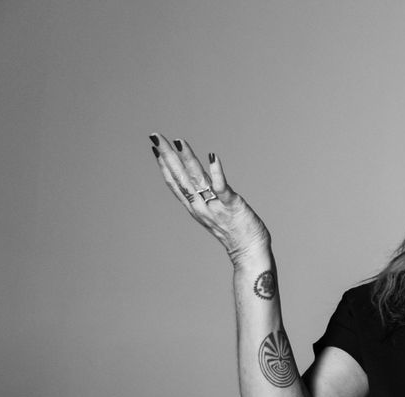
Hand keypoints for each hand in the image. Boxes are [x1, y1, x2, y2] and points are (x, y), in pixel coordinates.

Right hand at [149, 133, 270, 264]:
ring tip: (178, 141)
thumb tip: (201, 181)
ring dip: (187, 159)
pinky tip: (212, 157)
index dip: (164, 166)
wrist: (249, 252)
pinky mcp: (232, 205)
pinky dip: (217, 172)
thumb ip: (206, 198)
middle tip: (155, 136)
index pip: (175, 184)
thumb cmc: (235, 232)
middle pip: (180, 178)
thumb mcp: (213, 213)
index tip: (155, 148)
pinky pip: (221, 187)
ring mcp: (215, 205)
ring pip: (196, 179)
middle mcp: (200, 206)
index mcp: (195, 207)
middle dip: (167, 156)